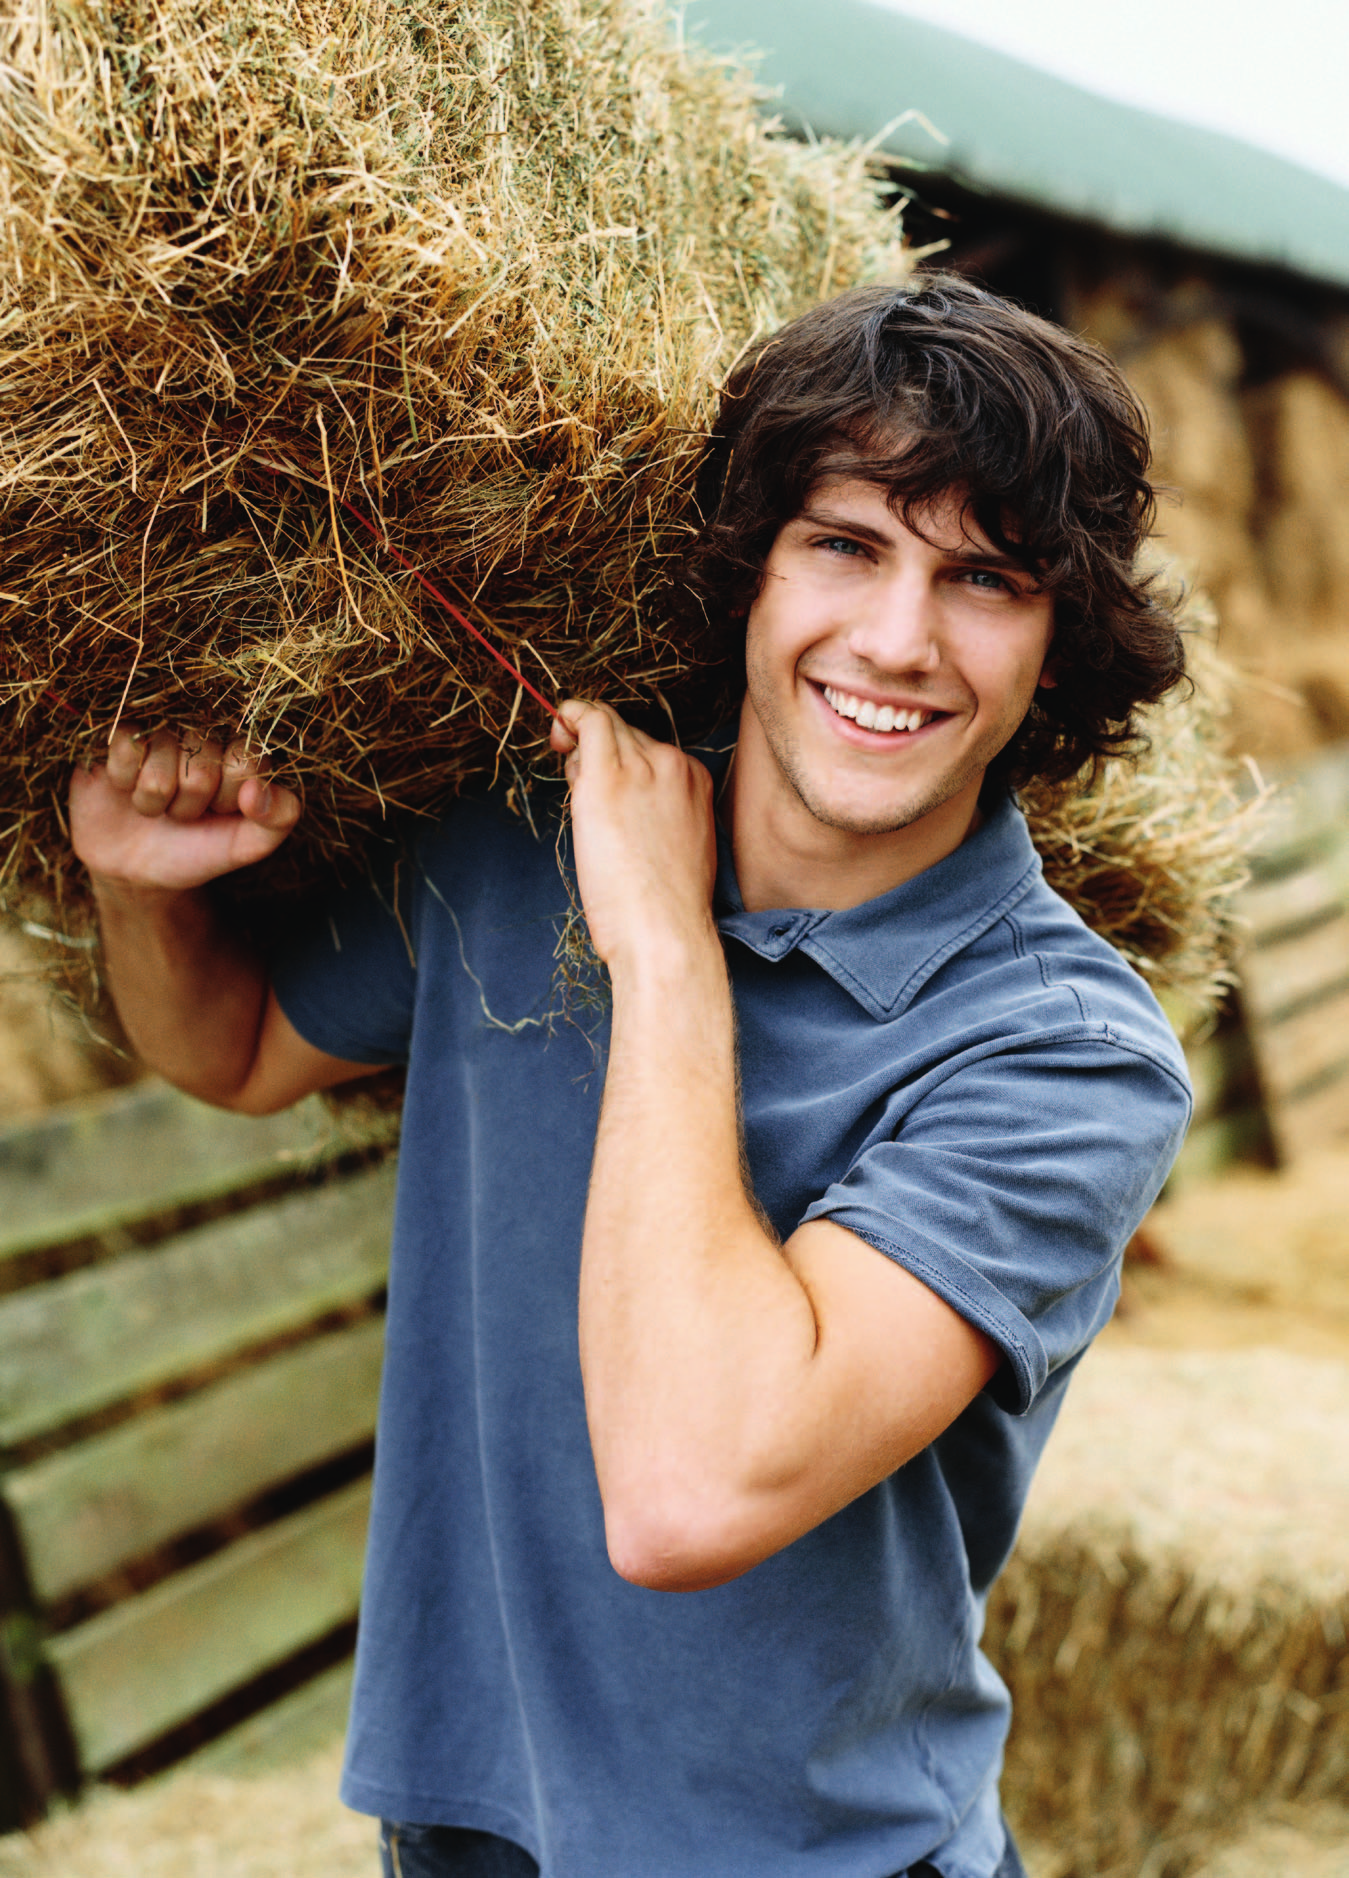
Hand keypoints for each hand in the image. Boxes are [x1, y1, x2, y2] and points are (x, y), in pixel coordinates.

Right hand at [70, 726, 300, 896]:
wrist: (133, 869)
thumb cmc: (196, 850)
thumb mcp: (247, 844)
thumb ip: (279, 818)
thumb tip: (258, 789)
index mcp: (239, 749)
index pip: (245, 760)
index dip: (228, 797)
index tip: (219, 811)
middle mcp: (202, 729)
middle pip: (202, 761)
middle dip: (188, 803)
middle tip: (181, 813)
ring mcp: (159, 726)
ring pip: (161, 753)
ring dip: (153, 797)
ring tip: (153, 803)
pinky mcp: (117, 728)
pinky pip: (126, 744)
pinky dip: (123, 779)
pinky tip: (123, 785)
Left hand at [550, 701, 716, 971]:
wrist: (664, 931)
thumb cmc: (664, 908)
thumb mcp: (677, 848)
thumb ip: (654, 813)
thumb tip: (615, 800)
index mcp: (695, 780)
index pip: (650, 747)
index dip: (620, 757)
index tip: (600, 776)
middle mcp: (673, 764)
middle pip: (625, 732)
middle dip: (597, 749)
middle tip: (578, 781)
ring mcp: (641, 768)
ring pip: (605, 724)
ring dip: (580, 741)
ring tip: (572, 778)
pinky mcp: (607, 779)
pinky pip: (588, 720)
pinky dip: (569, 715)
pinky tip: (558, 731)